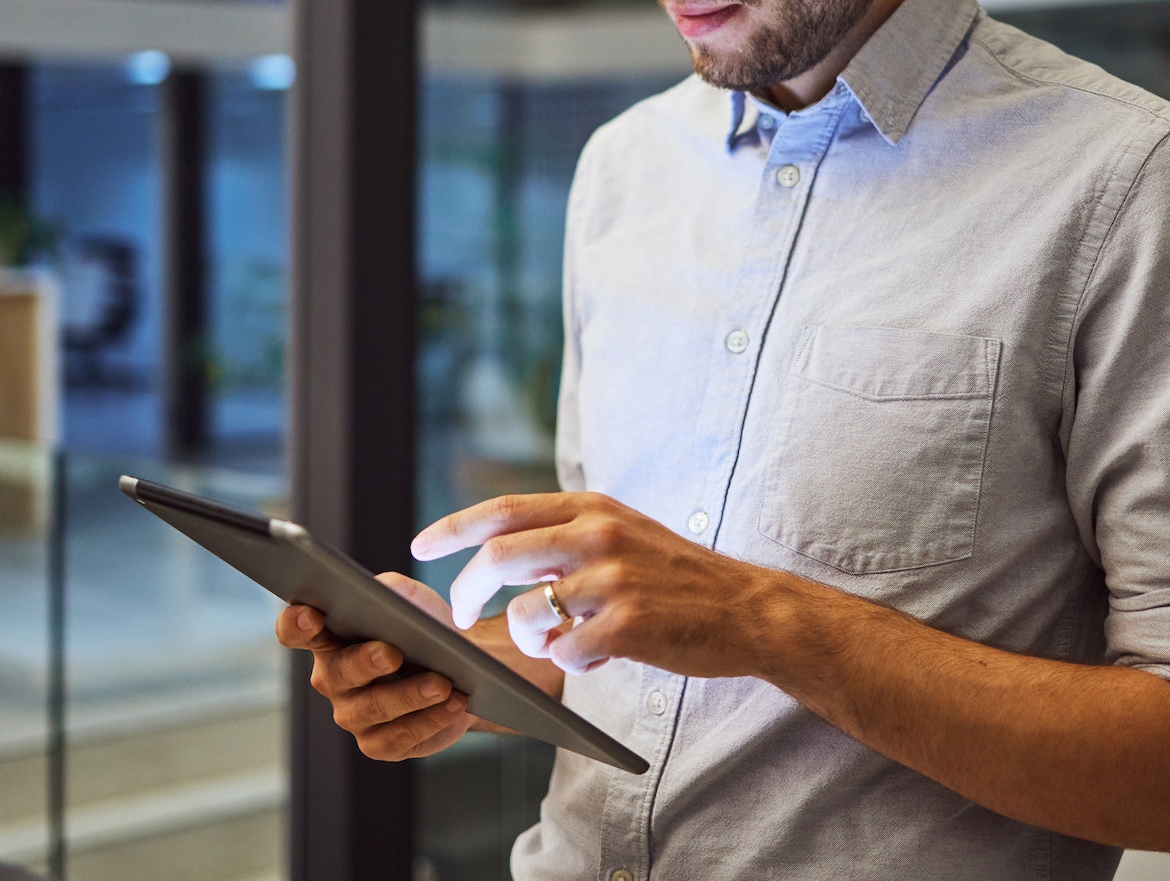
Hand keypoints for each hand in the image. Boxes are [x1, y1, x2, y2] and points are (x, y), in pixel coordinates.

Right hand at [274, 572, 473, 760]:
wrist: (463, 664)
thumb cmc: (425, 626)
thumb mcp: (408, 597)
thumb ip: (388, 590)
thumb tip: (379, 596)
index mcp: (329, 638)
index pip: (295, 631)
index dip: (296, 623)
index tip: (312, 615)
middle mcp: (332, 678)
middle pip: (337, 673)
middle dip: (365, 662)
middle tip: (392, 653)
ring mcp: (353, 714)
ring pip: (373, 708)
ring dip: (409, 695)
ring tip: (442, 684)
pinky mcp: (379, 744)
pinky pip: (398, 737)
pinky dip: (430, 720)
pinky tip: (454, 704)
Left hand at [411, 492, 779, 678]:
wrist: (749, 609)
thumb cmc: (678, 579)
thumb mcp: (624, 533)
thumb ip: (568, 535)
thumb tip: (499, 552)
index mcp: (592, 507)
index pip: (503, 510)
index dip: (453, 528)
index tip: (420, 546)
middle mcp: (598, 535)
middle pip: (499, 558)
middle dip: (469, 592)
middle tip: (463, 615)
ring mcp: (613, 580)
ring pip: (526, 613)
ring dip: (527, 636)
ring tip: (559, 640)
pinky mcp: (628, 626)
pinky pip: (564, 653)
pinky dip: (570, 662)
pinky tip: (599, 656)